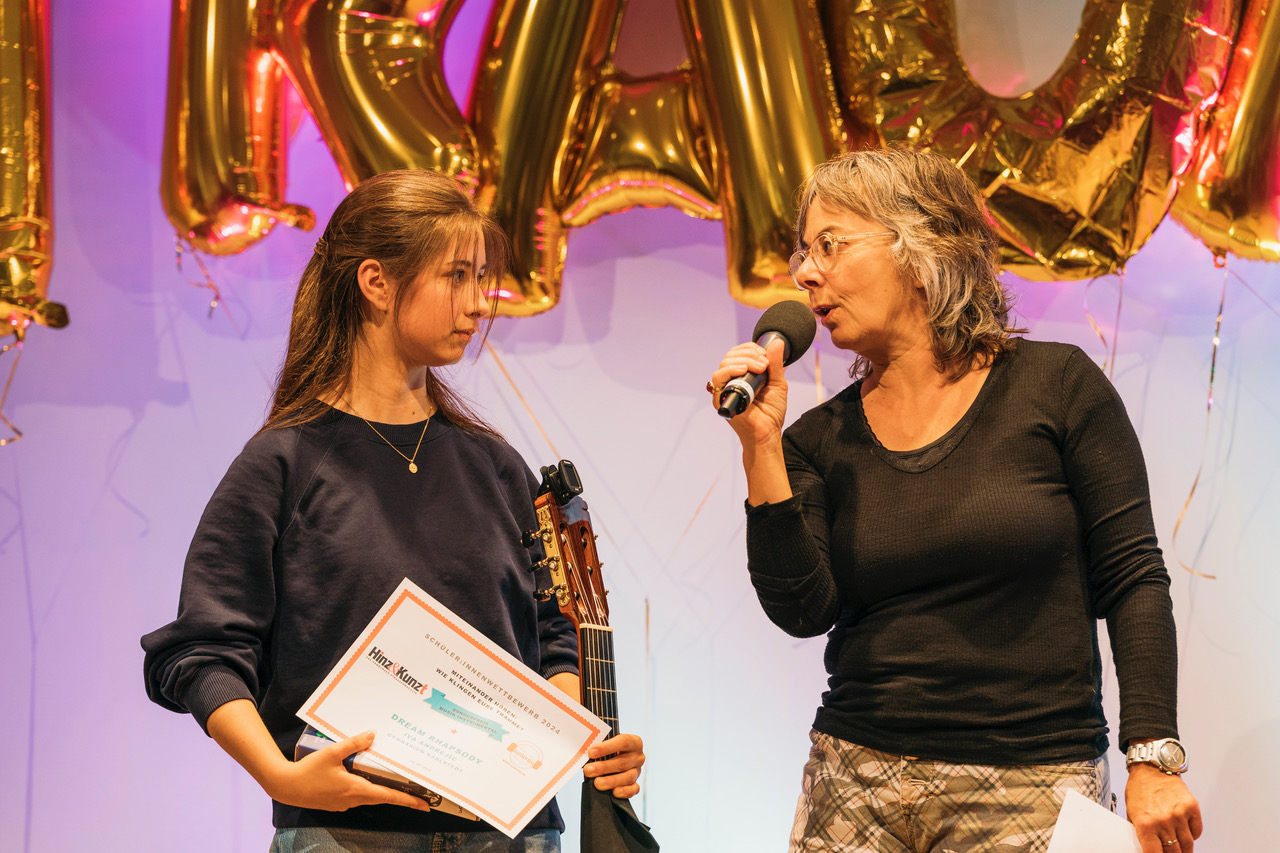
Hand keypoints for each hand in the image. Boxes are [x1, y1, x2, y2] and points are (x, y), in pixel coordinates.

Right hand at [263, 730, 432, 812]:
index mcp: (356, 789)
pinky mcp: (336, 802)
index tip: (425, 805)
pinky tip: (367, 780)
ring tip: (397, 785)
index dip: (408, 800)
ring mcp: (344, 803)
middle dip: (401, 797)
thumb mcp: (332, 753)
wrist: (286, 786)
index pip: (388, 796)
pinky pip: (357, 796)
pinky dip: (367, 789)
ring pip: (369, 797)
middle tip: (419, 796)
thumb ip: (354, 743)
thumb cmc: (308, 771)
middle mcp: (352, 799)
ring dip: (383, 792)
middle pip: (382, 798)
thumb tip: (372, 734)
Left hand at [584, 732, 644, 798]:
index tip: (591, 752)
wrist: (617, 757)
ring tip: (597, 783)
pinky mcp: (636, 784)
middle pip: (623, 762)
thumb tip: (585, 753)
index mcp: (634, 741)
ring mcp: (637, 771)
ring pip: (628, 777)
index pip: (623, 742)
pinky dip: (624, 791)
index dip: (606, 748)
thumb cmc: (609, 749)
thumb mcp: (606, 743)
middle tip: (588, 770)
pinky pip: (633, 789)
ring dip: (611, 781)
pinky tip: (614, 792)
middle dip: (604, 767)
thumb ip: (599, 746)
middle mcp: (638, 756)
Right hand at [710, 338, 788, 447]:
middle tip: (765, 363)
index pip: (738, 353)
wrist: (768, 433)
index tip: (765, 354)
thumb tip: (777, 342)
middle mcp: (730, 380)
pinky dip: (731, 370)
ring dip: (744, 360)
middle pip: (731, 355)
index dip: (750, 348)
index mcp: (741, 376)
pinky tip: (744, 370)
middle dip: (749, 353)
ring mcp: (724, 389)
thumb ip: (776, 363)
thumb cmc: (771, 412)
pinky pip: (718, 378)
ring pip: (725, 363)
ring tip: (761, 368)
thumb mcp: (777, 383)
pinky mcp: (720, 398)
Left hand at [1125, 764, 1202, 852]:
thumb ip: (1140, 832)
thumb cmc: (1139, 788)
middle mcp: (1163, 821)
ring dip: (1185, 849)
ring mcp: (1180, 815)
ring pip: (1188, 844)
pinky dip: (1193, 835)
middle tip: (1170, 852)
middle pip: (1174, 852)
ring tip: (1181, 849)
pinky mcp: (1192, 808)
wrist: (1151, 768)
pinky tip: (1186, 833)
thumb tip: (1146, 847)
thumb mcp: (1131, 812)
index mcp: (1145, 824)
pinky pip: (1197, 832)